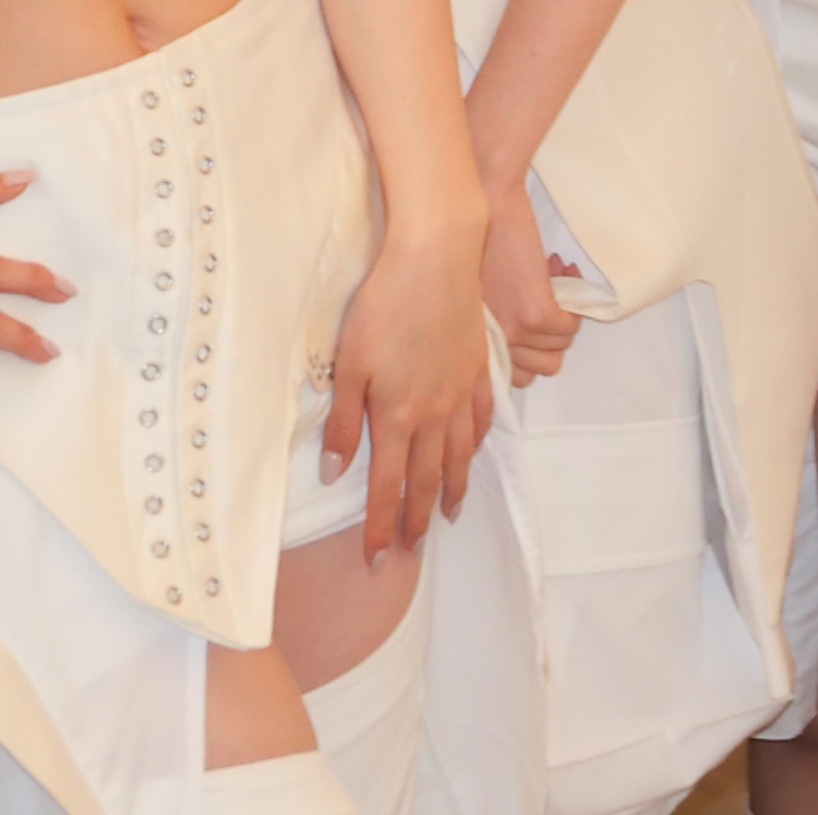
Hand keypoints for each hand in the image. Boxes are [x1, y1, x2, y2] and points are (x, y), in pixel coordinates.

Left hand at [323, 227, 494, 559]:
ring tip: (448, 515)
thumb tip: (336, 472)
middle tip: (412, 551)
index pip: (387, 486)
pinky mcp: (478, 366)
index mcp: (398, 415)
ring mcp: (461, 391)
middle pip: (427, 480)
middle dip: (417, 520)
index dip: (380, 527)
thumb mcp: (349, 362)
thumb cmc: (384, 304)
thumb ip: (343, 421)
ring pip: (459, 455)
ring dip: (451, 490)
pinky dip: (476, 444)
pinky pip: (482, 418)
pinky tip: (472, 453)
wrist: (437, 258)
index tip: (376, 559)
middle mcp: (435, 412)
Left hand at [482, 181, 587, 388]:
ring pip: (561, 347)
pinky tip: (560, 271)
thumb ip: (494, 320)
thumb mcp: (476, 293)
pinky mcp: (535, 313)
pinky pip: (569, 327)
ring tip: (553, 280)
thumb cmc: (475, 236)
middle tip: (547, 300)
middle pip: (542, 368)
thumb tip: (525, 329)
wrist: (485, 203)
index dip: (532, 351)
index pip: (515, 376)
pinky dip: (574, 303)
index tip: (535, 321)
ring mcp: (514, 331)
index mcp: (476, 340)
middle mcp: (492, 344)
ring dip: (565, 317)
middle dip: (551, 337)